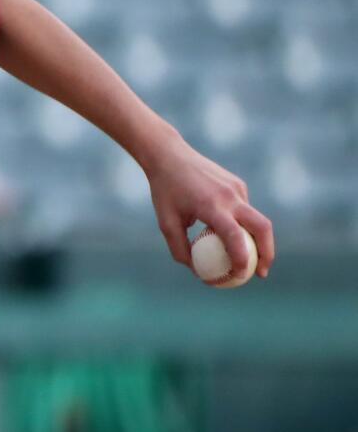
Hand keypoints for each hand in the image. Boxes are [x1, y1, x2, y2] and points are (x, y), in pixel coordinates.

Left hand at [140, 133, 274, 277]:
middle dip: (267, 253)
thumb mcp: (166, 222)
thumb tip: (197, 271)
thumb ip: (180, 248)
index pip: (235, 237)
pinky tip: (226, 227)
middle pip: (262, 228)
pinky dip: (242, 223)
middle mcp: (230, 196)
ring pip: (255, 219)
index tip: (241, 276)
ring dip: (255, 240)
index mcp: (211, 206)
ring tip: (247, 258)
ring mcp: (237, 188)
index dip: (242, 259)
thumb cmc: (165, 191)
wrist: (169, 155)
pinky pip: (244, 208)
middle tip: (259, 273)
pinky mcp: (238, 184)